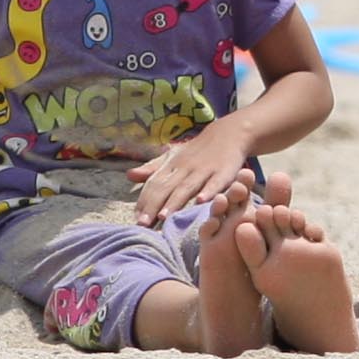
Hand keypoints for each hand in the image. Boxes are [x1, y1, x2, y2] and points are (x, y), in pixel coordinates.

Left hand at [127, 125, 255, 225]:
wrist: (229, 133)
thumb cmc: (197, 151)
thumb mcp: (173, 156)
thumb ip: (153, 168)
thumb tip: (128, 176)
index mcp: (171, 164)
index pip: (154, 184)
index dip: (144, 201)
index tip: (135, 220)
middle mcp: (185, 167)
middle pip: (166, 188)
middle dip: (154, 206)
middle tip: (143, 225)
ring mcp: (204, 170)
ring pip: (187, 187)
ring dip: (175, 202)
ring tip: (164, 217)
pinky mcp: (224, 172)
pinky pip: (216, 183)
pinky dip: (209, 191)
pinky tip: (201, 202)